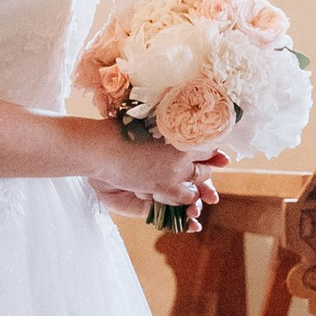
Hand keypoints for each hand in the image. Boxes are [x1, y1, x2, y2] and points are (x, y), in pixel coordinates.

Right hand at [93, 127, 220, 213]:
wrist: (104, 147)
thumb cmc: (120, 129)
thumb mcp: (149, 120)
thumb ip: (167, 124)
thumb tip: (178, 122)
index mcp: (180, 132)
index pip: (208, 140)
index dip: (210, 146)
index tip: (211, 149)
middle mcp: (183, 152)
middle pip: (208, 160)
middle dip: (208, 163)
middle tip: (204, 163)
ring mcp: (176, 171)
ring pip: (201, 179)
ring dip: (200, 181)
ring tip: (193, 178)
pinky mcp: (165, 187)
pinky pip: (186, 196)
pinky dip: (187, 196)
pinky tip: (181, 192)